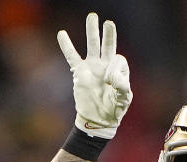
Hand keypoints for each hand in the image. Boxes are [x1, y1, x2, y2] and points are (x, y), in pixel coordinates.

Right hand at [57, 12, 131, 138]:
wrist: (98, 120)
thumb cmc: (114, 110)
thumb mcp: (124, 100)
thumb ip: (122, 86)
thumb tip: (111, 77)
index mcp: (118, 72)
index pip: (118, 59)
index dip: (115, 69)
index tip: (110, 82)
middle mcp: (105, 66)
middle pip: (107, 45)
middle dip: (108, 34)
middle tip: (108, 23)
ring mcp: (92, 67)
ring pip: (92, 45)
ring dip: (92, 31)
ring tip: (92, 16)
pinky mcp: (79, 73)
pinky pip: (72, 57)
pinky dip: (67, 46)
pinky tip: (62, 34)